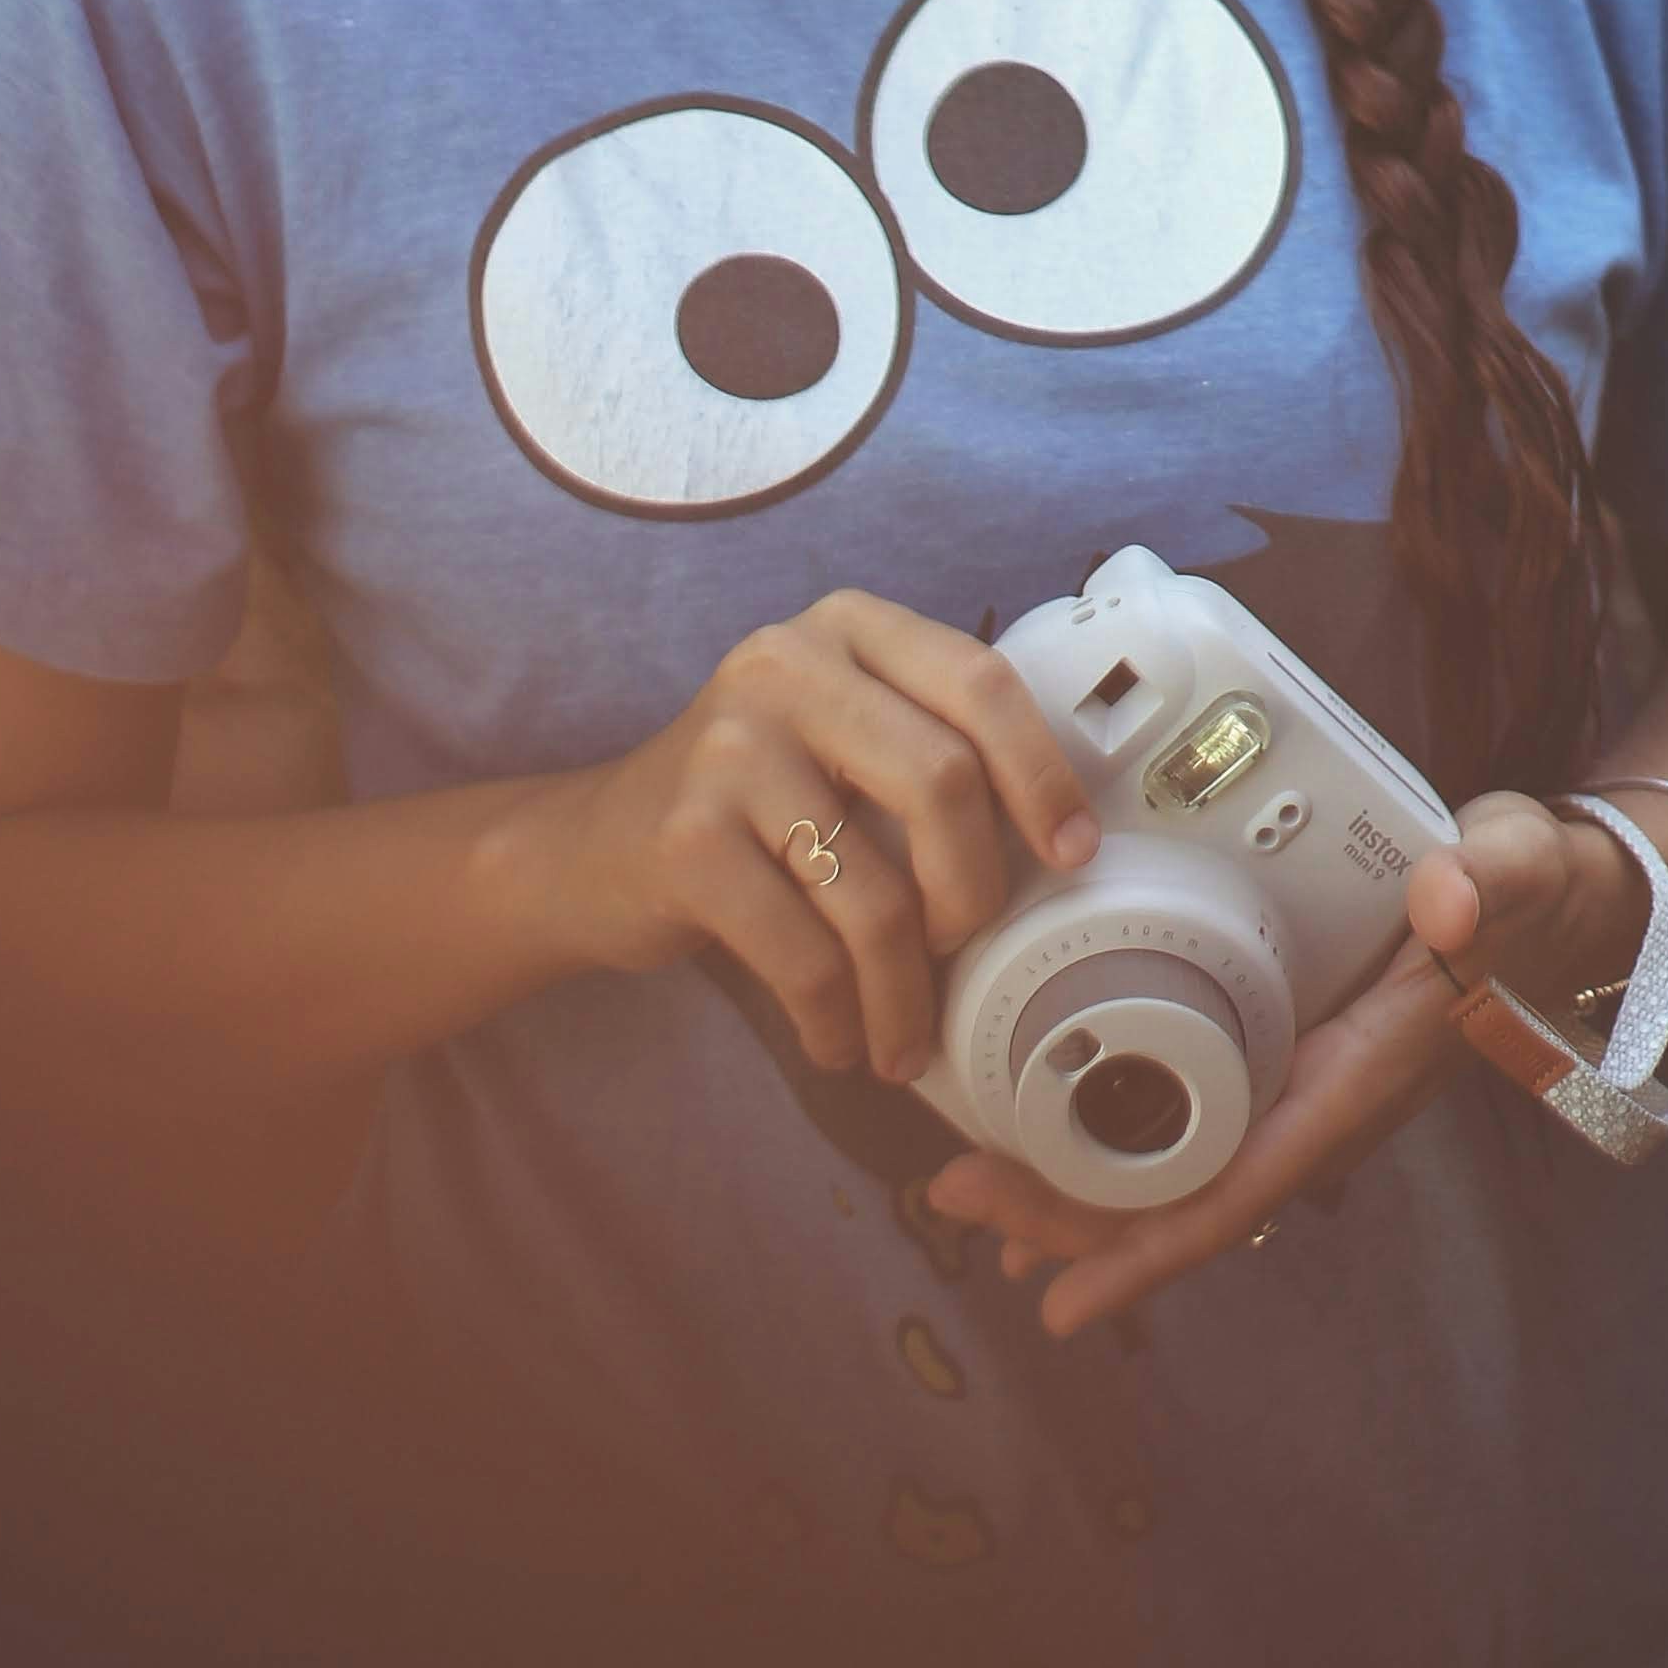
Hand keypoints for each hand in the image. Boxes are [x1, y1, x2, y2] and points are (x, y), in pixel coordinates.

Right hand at [545, 590, 1098, 1084]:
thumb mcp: (842, 735)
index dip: (1042, 772)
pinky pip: (805, 955)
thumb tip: (1063, 844)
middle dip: (973, 893)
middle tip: (963, 949)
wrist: (594, 850)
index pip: (979, 680)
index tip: (1072, 853)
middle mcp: (786, 665)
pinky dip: (837, 1019)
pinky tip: (838, 1040)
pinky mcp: (687, 839)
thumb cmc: (755, 805)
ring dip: (904, 991)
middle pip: (943, 783)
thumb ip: (931, 746)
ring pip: (876, 893)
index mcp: (848, 626)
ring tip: (901, 1036)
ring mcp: (728, 747)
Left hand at [921, 788, 1643, 1335]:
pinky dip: (1117, 1132)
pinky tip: (1057, 1126)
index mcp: (1358, 1081)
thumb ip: (1488, 883)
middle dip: (1072, 1215)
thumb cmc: (1532, 892)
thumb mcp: (1516, 871)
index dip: (1145, 1251)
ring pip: (1178, 1163)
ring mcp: (1303, 1082)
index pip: (1238, 1188)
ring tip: (978, 1194)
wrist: (1560, 901)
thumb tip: (1446, 895)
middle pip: (1184, 1194)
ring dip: (1079, 1184)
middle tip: (958, 1201)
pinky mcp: (1290, 1050)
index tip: (1061, 1303)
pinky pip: (1192, 1116)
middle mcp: (1323, 1102)